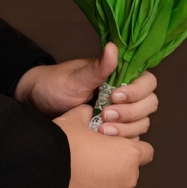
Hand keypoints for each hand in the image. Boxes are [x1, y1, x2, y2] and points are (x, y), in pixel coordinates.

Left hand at [17, 42, 158, 137]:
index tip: (114, 96)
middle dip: (131, 112)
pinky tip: (103, 139)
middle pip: (149, 104)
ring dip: (126, 128)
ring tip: (101, 129)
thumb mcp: (75, 78)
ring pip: (142, 123)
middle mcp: (126, 94)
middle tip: (105, 114)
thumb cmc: (55, 85)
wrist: (37, 104)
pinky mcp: (114, 130)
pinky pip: (130, 137)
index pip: (148, 82)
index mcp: (121, 76)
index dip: (136, 91)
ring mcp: (122, 113)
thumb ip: (97, 68)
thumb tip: (113, 48)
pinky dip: (121, 140)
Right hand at [55, 109, 153, 187]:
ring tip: (89, 178)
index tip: (118, 146)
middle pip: (132, 172)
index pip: (146, 152)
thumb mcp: (74, 119)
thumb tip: (86, 111)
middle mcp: (128, 178)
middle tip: (96, 159)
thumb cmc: (60, 145)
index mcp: (128, 154)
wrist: (39, 171)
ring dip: (111, 185)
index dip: (132, 147)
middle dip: (118, 166)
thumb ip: (86, 114)